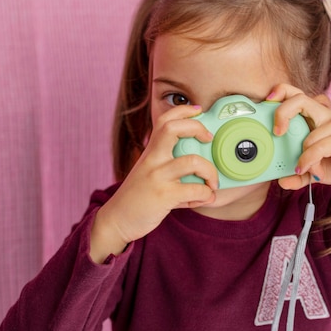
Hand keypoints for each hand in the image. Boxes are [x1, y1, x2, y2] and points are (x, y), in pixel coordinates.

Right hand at [90, 104, 217, 261]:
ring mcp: (157, 177)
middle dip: (197, 128)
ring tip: (213, 183)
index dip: (184, 110)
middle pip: (173, 129)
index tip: (199, 110)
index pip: (164, 120)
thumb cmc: (138, 195)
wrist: (117, 219)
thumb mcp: (149, 171)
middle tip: (208, 139)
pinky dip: (206, 194)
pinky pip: (194, 190)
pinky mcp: (163, 196)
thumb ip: (170, 164)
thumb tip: (201, 165)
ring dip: (210, 172)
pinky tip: (205, 198)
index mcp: (151, 151)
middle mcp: (152, 160)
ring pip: (192, 162)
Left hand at [267, 84, 330, 191]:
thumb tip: (281, 181)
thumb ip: (298, 175)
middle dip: (282, 112)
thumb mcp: (314, 171)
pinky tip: (312, 172)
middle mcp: (325, 116)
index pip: (296, 95)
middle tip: (277, 132)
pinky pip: (319, 146)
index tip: (267, 102)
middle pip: (300, 99)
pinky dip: (310, 160)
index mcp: (316, 117)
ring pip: (308, 132)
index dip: (281, 92)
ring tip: (305, 169)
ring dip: (302, 155)